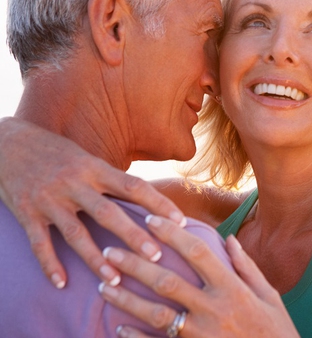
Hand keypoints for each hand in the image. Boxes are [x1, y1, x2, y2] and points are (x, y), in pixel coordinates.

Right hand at [0, 116, 185, 287]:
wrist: (7, 142)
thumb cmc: (55, 152)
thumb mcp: (86, 158)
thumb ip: (110, 178)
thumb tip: (143, 196)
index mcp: (94, 168)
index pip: (134, 186)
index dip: (158, 204)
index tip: (180, 222)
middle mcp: (74, 183)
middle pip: (109, 213)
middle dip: (134, 236)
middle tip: (156, 257)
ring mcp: (50, 199)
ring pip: (77, 233)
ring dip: (96, 258)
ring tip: (115, 279)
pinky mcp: (26, 212)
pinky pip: (40, 242)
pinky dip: (50, 264)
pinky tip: (62, 282)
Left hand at [100, 216, 298, 337]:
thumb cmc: (276, 331)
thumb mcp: (269, 295)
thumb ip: (246, 267)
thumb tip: (228, 240)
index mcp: (233, 289)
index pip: (197, 252)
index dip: (172, 234)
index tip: (150, 219)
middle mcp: (214, 310)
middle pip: (167, 282)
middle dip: (135, 264)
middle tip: (109, 250)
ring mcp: (202, 335)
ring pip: (156, 315)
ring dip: (126, 300)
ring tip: (104, 285)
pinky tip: (118, 328)